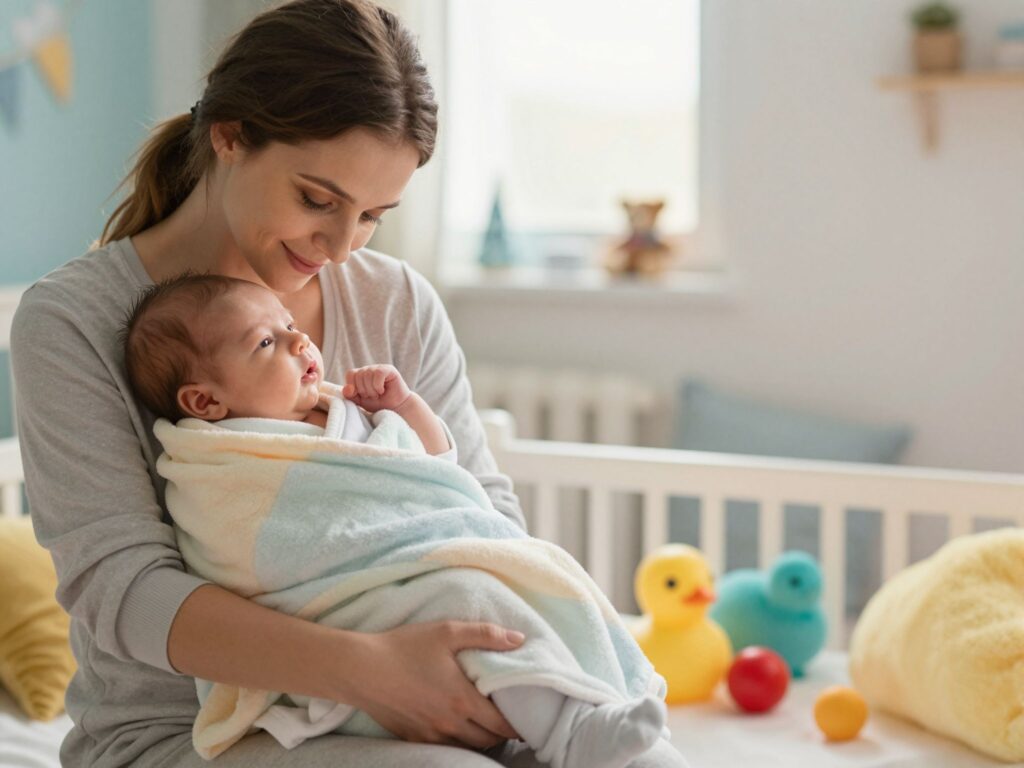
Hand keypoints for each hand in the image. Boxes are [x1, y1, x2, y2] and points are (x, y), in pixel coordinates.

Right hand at [339, 621, 524, 747]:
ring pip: (467, 747)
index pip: (502, 724)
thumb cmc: (404, 647)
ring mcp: (430, 734)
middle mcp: (449, 723)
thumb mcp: (447, 631)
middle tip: (509, 721)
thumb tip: (519, 639)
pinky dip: (457, 741)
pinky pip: (444, 747)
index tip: (527, 719)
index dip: (518, 725)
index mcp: (463, 699)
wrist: (360, 669)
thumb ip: (486, 635)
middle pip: (488, 740)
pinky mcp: (412, 738)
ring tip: (486, 725)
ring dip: (480, 739)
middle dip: (502, 733)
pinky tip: (457, 727)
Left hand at [342, 364, 411, 412]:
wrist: (396, 409)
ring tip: (378, 394)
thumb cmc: (378, 404)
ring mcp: (379, 368)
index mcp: (360, 375)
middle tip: (373, 396)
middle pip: (358, 375)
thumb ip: (350, 395)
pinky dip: (378, 386)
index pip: (350, 374)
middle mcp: (369, 369)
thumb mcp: (360, 402)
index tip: (362, 396)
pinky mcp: (388, 369)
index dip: (354, 386)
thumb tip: (347, 387)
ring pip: (367, 374)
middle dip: (364, 391)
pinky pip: (378, 374)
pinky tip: (383, 390)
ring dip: (372, 390)